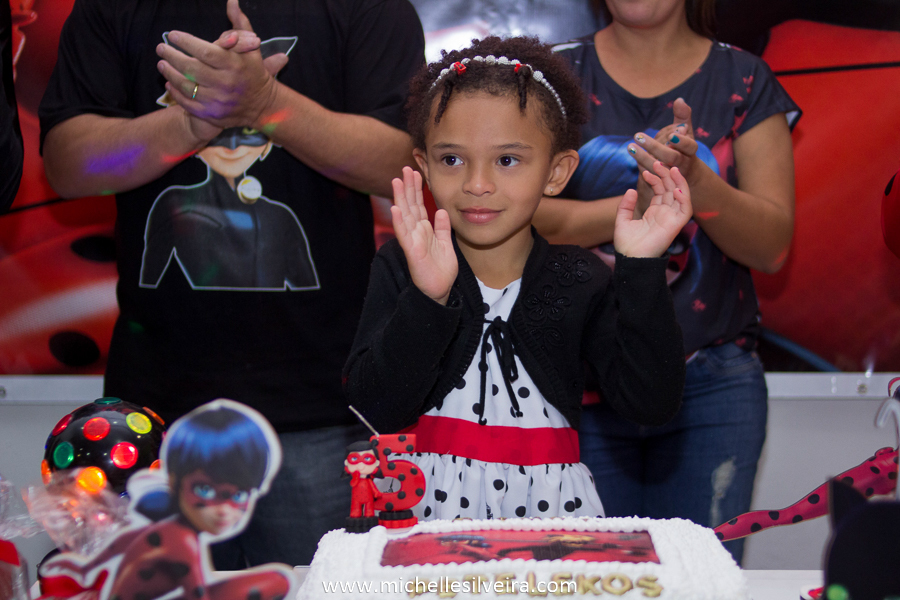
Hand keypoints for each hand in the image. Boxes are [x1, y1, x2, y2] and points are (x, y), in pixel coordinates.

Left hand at [156, 0, 282, 128]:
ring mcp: (218, 101)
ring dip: (170, 73)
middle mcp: (226, 83)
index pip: (205, 51)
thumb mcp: (251, 48)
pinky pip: (188, 103)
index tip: (173, 34)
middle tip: (161, 47)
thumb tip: (232, 1)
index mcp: (235, 65)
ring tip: (161, 63)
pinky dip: (176, 92)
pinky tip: (169, 82)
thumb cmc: (253, 72)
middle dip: (172, 56)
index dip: (186, 42)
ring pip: (186, 86)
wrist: (263, 106)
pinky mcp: (213, 115)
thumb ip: (239, 25)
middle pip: (191, 68)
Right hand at [390, 167, 456, 304]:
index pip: (419, 205)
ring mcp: (412, 241)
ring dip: (400, 198)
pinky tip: (396, 209)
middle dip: (408, 187)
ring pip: (405, 216)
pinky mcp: (412, 251)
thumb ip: (442, 227)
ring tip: (396, 181)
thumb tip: (441, 210)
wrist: (440, 289)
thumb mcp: (445, 243)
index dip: (417, 189)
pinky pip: (405, 235)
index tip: (416, 172)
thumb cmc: (441, 269)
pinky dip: (400, 222)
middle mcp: (416, 232)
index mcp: (424, 230)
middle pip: (410, 205)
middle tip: (405, 168)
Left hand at [614, 161, 691, 257]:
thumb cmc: (627, 245)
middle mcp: (665, 214)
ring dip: (678, 181)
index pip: (661, 191)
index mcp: (654, 213)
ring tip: (671, 169)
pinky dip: (684, 198)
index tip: (647, 171)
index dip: (656, 179)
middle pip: (671, 189)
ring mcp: (671, 219)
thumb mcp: (622, 220)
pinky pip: (685, 210)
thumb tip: (631, 190)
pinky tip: (676, 188)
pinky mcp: (676, 225)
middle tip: (658, 162)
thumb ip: (625, 205)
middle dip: (666, 175)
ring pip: (681, 195)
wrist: (630, 259)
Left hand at [628, 98, 700, 183]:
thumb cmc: (683, 146)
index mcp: (691, 151)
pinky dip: (641, 165)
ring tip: (630, 146)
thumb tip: (679, 100)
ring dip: (643, 157)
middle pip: (671, 157)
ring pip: (658, 168)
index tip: (671, 135)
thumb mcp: (686, 132)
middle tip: (638, 136)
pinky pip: (650, 174)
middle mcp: (683, 164)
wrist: (685, 171)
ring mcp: (671, 174)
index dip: (681, 141)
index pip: (689, 146)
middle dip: (655, 147)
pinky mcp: (661, 180)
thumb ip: (683, 116)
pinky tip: (632, 154)